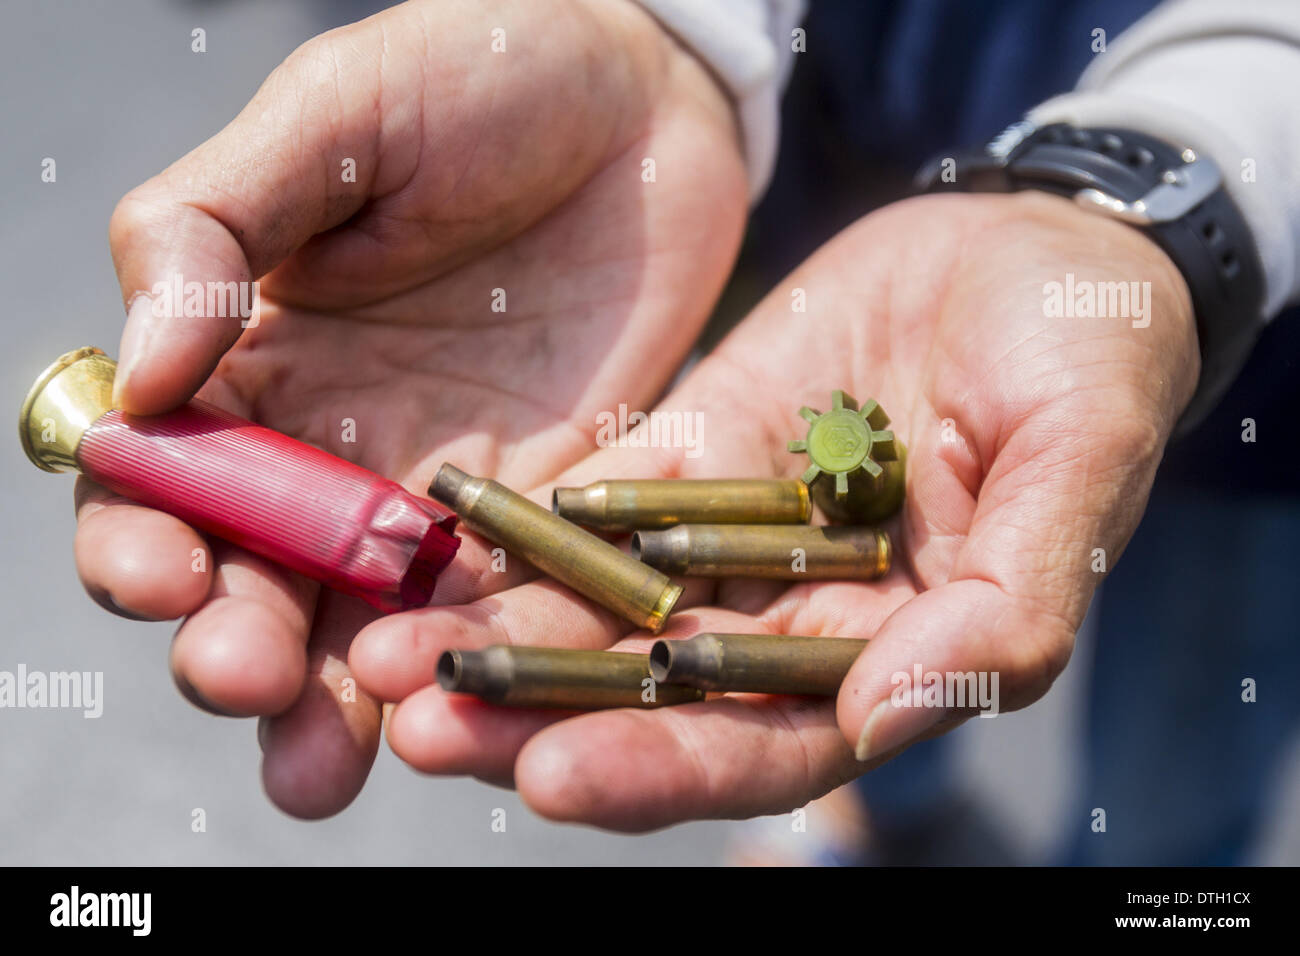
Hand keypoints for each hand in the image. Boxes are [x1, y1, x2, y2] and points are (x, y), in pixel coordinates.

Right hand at [73, 0, 746, 817]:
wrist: (647, 96)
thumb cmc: (477, 70)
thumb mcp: (331, 117)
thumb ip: (211, 228)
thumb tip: (138, 377)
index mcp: (252, 357)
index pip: (164, 477)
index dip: (142, 533)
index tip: (160, 572)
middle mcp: (333, 442)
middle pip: (259, 578)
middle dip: (239, 645)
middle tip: (249, 682)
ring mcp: (440, 485)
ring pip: (369, 620)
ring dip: (341, 699)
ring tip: (325, 764)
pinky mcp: (547, 504)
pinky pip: (501, 597)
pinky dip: (474, 657)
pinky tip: (457, 705)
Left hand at [355, 191, 1197, 830]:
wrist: (1032, 247)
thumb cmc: (1088, 358)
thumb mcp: (1079, 466)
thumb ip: (1008, 601)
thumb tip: (891, 715)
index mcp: (891, 651)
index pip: (767, 744)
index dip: (667, 767)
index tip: (559, 774)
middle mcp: (795, 614)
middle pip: (656, 697)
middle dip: (543, 718)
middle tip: (428, 727)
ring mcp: (734, 535)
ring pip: (605, 610)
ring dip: (504, 637)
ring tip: (393, 652)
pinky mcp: (692, 451)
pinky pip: (600, 502)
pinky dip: (525, 530)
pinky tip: (440, 543)